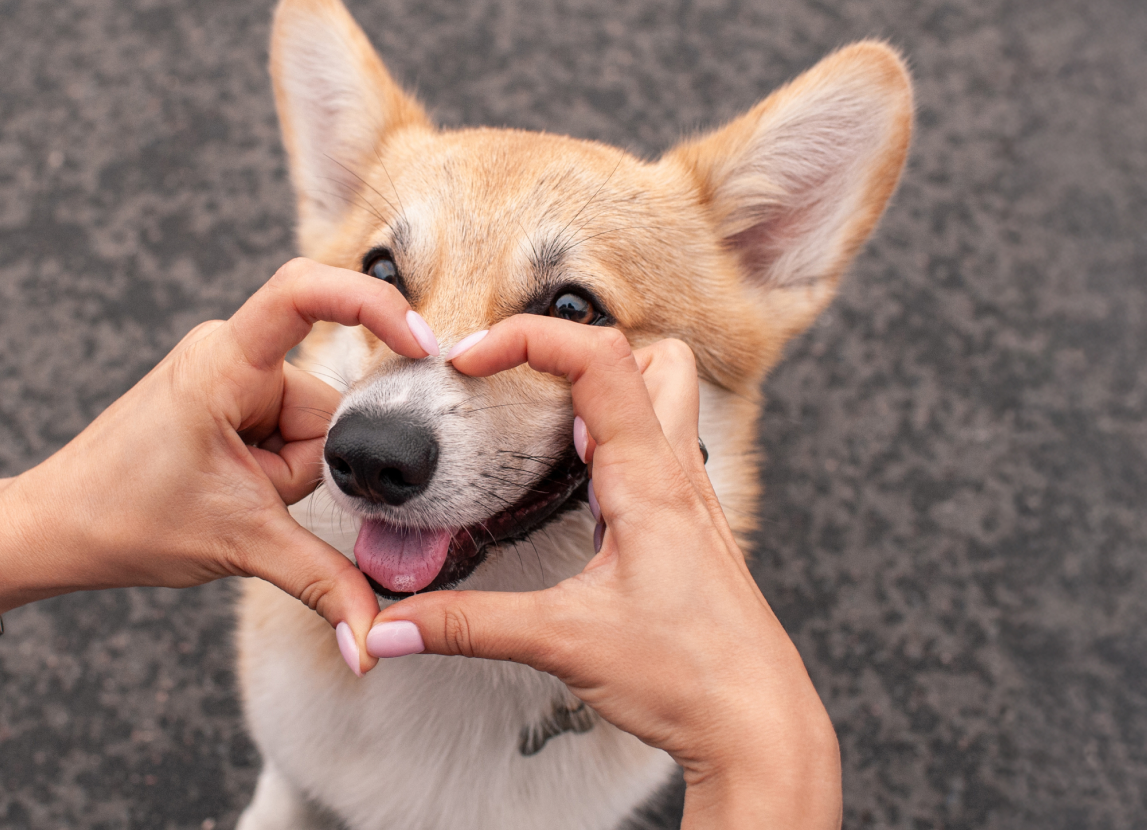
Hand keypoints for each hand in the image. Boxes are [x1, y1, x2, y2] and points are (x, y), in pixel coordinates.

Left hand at [0, 258, 439, 673]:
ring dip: (285, 475)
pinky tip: (231, 492)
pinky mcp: (223, 398)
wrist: (55, 527)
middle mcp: (227, 353)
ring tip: (231, 498)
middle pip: (321, 403)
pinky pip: (281, 431)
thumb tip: (374, 641)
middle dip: (306, 465)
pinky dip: (271, 471)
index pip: (304, 293)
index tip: (420, 344)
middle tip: (255, 500)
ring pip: (305, 426)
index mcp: (224, 363)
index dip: (372, 304)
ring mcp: (224, 375)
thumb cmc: (123, 518)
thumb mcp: (242, 545)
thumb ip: (324, 582)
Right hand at [365, 317, 840, 828]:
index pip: (599, 358)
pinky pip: (659, 454)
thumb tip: (387, 629)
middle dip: (578, 348)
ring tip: (540, 425)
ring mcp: (692, 501)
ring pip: (664, 401)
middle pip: (651, 356)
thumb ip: (467, 627)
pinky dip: (614, 443)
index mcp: (649, 480)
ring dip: (605, 392)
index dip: (528, 338)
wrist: (760, 727)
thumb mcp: (563, 643)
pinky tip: (576, 487)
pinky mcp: (690, 531)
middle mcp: (678, 475)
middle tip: (515, 381)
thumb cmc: (690, 677)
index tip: (469, 359)